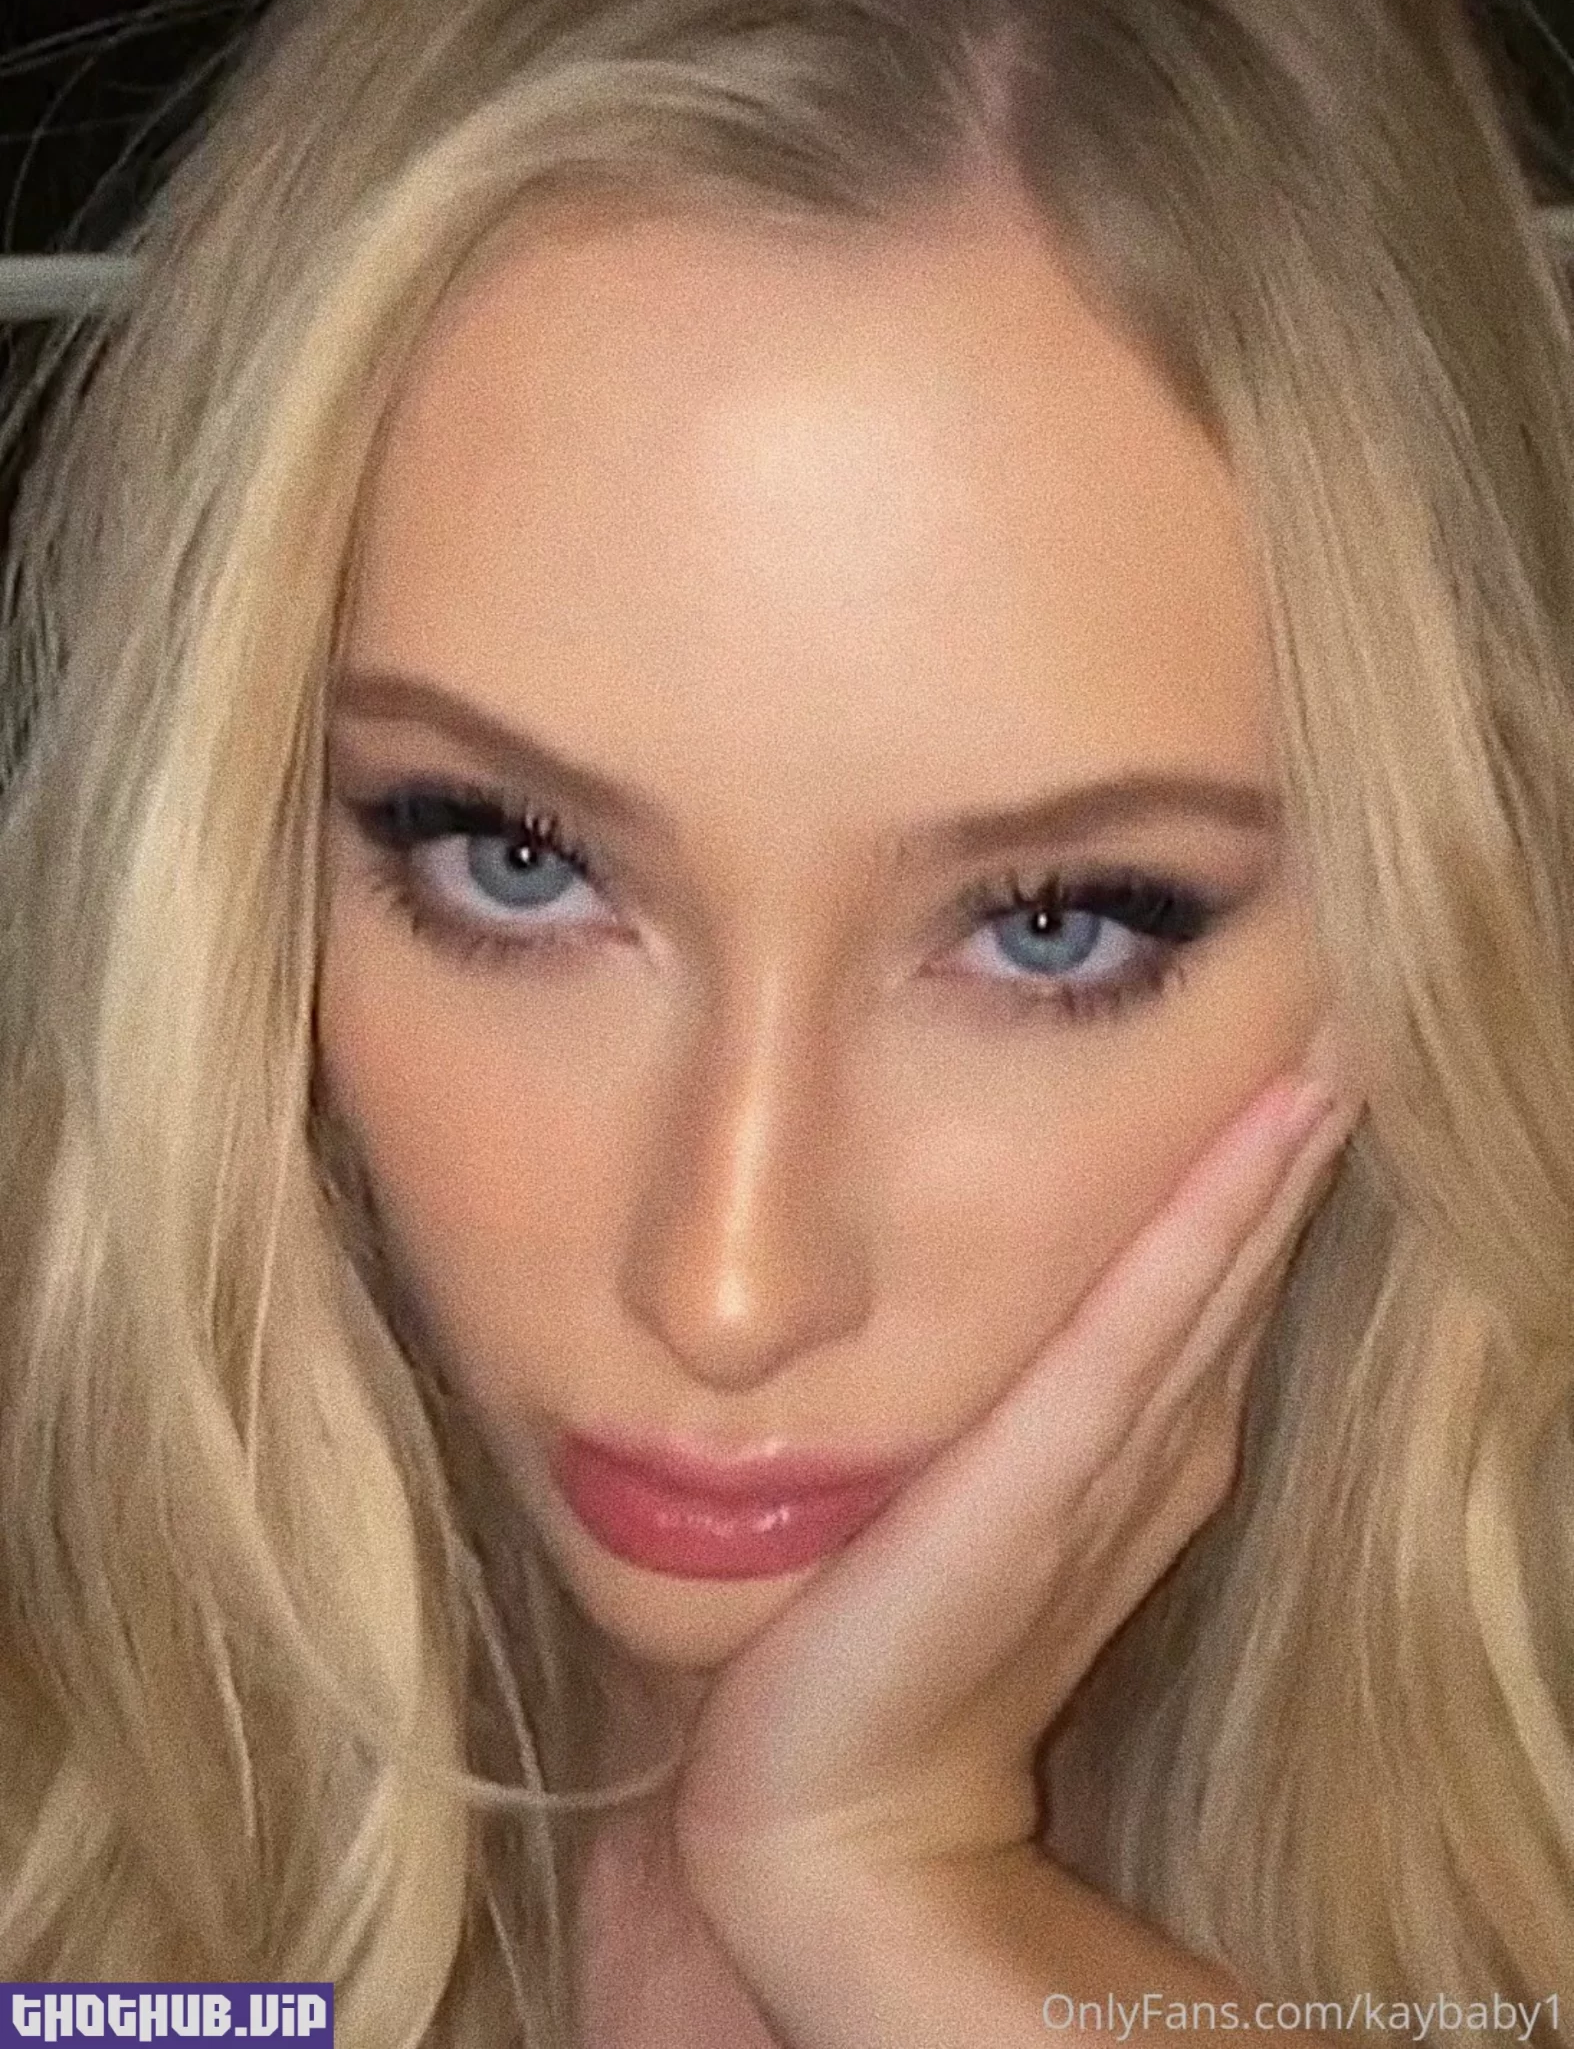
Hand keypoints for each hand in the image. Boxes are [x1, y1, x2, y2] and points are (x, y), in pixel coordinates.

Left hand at [672, 1052, 1358, 1925]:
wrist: (830, 1806)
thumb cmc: (866, 1638)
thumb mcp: (945, 1483)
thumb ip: (987, 1394)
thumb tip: (951, 1271)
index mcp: (1131, 1446)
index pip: (1209, 1266)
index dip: (1262, 1151)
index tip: (1305, 1023)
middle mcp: (1154, 1444)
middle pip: (1239, 1250)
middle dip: (1297, 1121)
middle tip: (1357, 986)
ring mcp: (1119, 1459)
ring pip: (1221, 1261)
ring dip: (1285, 1141)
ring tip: (1342, 1024)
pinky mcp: (1053, 1475)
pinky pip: (1150, 1314)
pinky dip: (1219, 1210)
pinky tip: (1272, 1115)